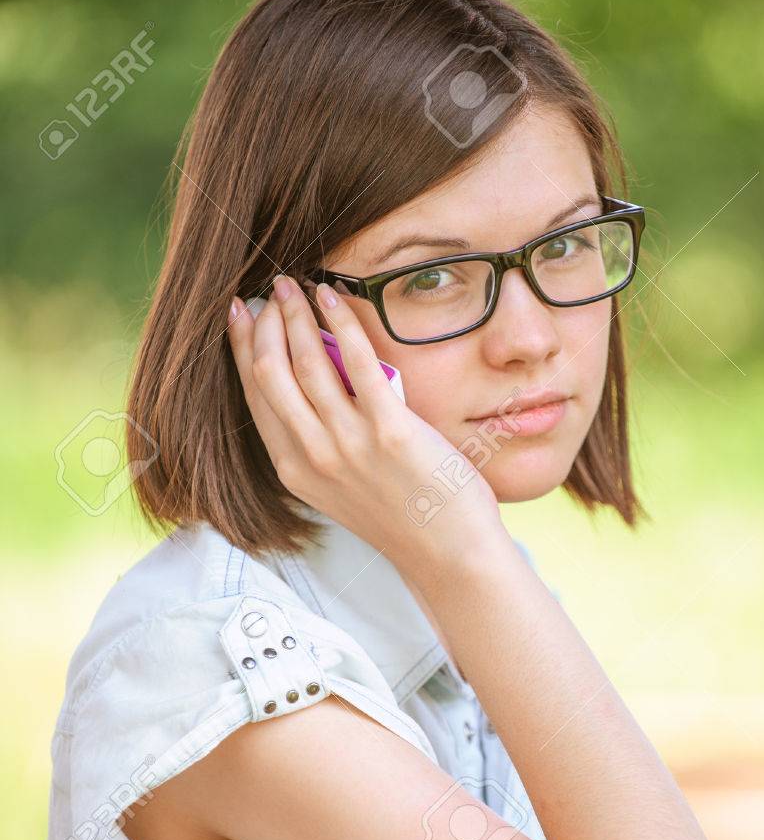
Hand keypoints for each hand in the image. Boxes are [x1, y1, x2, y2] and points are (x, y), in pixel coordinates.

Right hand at [227, 277, 501, 580]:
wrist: (447, 554)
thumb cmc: (403, 519)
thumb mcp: (342, 488)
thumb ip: (320, 444)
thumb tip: (314, 382)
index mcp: (295, 471)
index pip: (255, 396)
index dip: (242, 349)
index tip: (239, 315)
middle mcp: (313, 457)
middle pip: (270, 372)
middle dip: (265, 322)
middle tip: (272, 288)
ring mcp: (349, 445)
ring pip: (306, 361)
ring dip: (297, 314)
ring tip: (297, 285)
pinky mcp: (389, 432)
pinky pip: (357, 361)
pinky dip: (341, 321)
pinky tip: (333, 295)